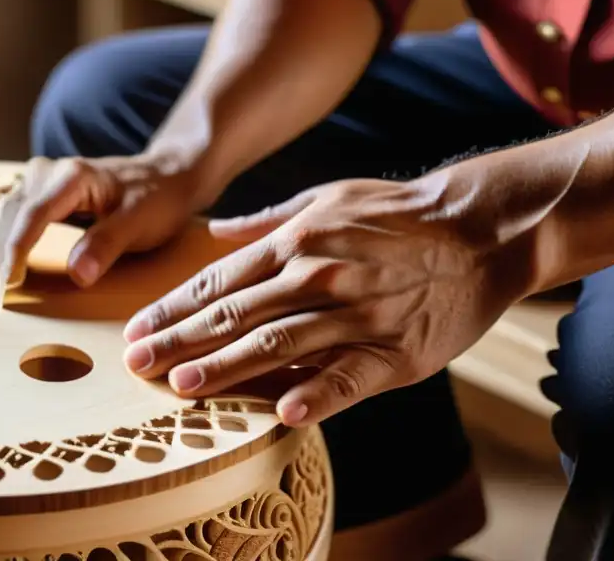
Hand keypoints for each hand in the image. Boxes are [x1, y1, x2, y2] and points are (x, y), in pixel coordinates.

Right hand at [0, 154, 203, 287]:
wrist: (165, 176)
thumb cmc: (156, 198)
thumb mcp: (140, 222)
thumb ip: (107, 245)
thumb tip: (77, 274)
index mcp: (72, 177)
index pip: (32, 214)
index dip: (17, 250)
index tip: (10, 284)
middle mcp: (48, 172)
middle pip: (12, 215)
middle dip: (6, 254)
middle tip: (8, 294)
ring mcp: (42, 179)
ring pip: (8, 215)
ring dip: (4, 248)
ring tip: (10, 284)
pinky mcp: (41, 191)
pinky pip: (15, 216)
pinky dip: (12, 240)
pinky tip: (17, 265)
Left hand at [121, 176, 526, 426]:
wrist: (478, 228)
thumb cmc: (395, 213)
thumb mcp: (325, 198)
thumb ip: (265, 221)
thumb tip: (214, 231)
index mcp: (295, 242)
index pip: (218, 281)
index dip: (172, 309)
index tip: (137, 330)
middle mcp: (316, 276)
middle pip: (234, 315)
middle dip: (179, 341)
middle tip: (135, 364)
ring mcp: (356, 315)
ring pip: (277, 346)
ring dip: (225, 369)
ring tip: (180, 387)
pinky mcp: (395, 351)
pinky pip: (349, 377)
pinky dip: (316, 395)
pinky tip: (281, 414)